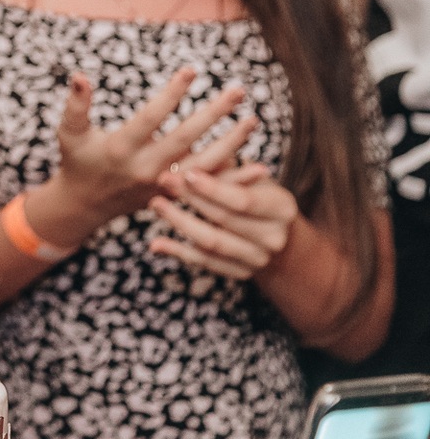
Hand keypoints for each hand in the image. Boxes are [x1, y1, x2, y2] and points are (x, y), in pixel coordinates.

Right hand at [55, 68, 247, 225]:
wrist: (86, 205)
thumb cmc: (78, 160)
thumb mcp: (70, 133)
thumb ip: (75, 105)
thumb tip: (78, 75)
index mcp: (121, 148)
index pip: (151, 118)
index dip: (172, 94)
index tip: (192, 70)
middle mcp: (145, 168)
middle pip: (186, 139)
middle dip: (213, 114)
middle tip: (238, 91)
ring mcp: (162, 185)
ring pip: (204, 165)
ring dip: (232, 144)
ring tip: (252, 119)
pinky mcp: (174, 196)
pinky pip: (209, 189)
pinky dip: (234, 180)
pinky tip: (260, 167)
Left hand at [148, 165, 297, 278]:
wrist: (270, 229)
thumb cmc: (253, 191)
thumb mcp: (247, 175)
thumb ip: (226, 169)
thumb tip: (192, 166)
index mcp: (283, 208)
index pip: (244, 200)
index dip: (214, 188)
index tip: (187, 173)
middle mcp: (275, 238)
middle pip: (225, 220)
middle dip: (191, 199)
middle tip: (163, 180)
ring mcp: (258, 259)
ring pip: (212, 243)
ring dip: (180, 223)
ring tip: (155, 204)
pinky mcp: (240, 272)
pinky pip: (204, 263)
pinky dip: (178, 252)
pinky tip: (156, 244)